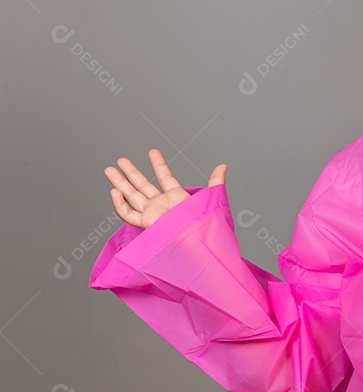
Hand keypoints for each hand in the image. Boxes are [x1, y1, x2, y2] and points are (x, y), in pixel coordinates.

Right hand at [104, 149, 226, 229]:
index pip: (165, 177)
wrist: (198, 240)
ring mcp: (153, 213)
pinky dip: (119, 204)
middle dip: (131, 172)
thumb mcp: (212, 197)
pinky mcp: (146, 223)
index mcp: (177, 198)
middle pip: (142, 185)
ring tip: (110, 169)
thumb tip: (223, 165)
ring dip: (120, 182)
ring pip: (132, 195)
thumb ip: (216, 181)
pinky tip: (114, 191)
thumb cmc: (206, 222)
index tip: (152, 152)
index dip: (159, 164)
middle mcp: (162, 205)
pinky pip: (128, 214)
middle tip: (121, 160)